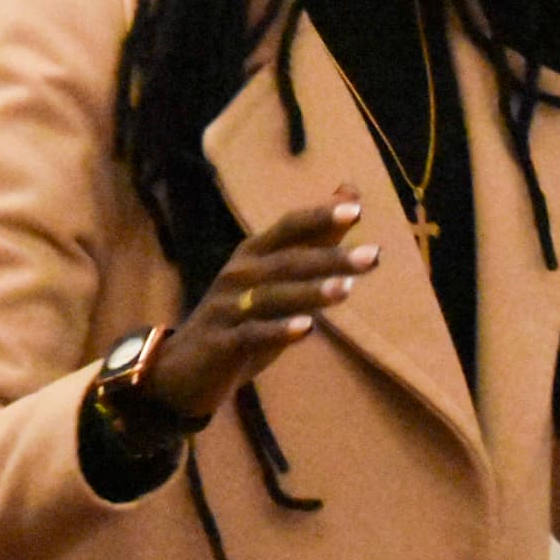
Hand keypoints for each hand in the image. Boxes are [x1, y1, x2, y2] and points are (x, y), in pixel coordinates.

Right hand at [138, 198, 377, 429]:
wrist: (186, 367)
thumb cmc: (241, 316)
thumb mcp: (278, 277)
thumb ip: (315, 239)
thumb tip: (351, 192)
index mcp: (253, 254)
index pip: (289, 228)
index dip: (319, 216)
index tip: (357, 208)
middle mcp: (238, 274)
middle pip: (287, 260)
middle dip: (330, 257)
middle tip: (373, 256)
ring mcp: (227, 307)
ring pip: (271, 295)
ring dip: (309, 292)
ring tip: (347, 290)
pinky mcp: (221, 342)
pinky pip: (251, 334)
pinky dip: (278, 331)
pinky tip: (307, 330)